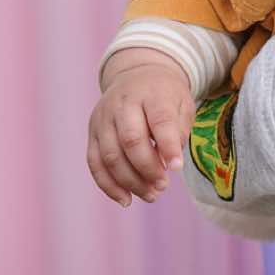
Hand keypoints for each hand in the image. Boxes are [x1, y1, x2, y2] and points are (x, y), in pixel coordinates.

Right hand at [87, 49, 192, 205]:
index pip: (160, 120)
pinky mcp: (92, 133)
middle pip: (130, 139)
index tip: (177, 169)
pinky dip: (109, 185)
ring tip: (151, 195)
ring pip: (111, 155)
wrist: (135, 75)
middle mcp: (123, 104)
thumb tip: (170, 163)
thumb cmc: (164, 95)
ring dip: (130, 182)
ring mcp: (103, 118)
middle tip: (163, 186)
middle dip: (147, 168)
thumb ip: (179, 130)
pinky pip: (95, 163)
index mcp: (151, 92)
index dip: (168, 146)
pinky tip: (126, 199)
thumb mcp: (182, 104)